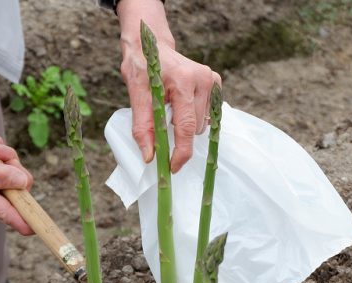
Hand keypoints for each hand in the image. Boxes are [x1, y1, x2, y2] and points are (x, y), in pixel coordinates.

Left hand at [116, 0, 220, 172]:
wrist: (151, 46)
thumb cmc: (142, 69)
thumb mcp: (136, 96)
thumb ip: (143, 128)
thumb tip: (150, 157)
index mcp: (184, 81)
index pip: (186, 127)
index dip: (180, 152)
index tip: (173, 168)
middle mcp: (203, 79)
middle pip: (194, 128)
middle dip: (177, 134)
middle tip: (161, 119)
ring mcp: (212, 80)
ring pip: (201, 124)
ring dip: (185, 124)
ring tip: (171, 106)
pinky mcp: (215, 83)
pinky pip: (205, 114)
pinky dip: (192, 116)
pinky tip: (181, 104)